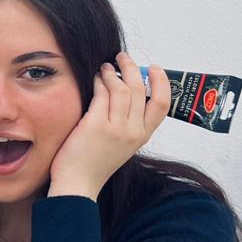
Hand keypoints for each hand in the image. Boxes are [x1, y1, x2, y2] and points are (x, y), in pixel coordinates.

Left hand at [48, 53, 170, 199]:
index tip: (154, 68)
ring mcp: (115, 128)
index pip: (163, 104)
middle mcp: (133, 131)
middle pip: (140, 89)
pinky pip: (101, 93)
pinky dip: (99, 81)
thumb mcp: (123, 144)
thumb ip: (130, 122)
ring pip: (121, 88)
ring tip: (105, 67)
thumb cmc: (96, 162)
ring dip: (113, 72)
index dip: (162, 82)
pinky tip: (94, 78)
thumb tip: (128, 90)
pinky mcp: (95, 125)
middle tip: (123, 57)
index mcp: (142, 136)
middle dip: (132, 68)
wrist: (78, 184)